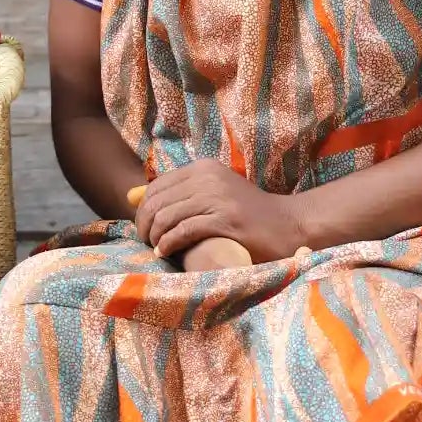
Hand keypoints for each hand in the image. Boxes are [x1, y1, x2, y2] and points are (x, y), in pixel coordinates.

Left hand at [131, 163, 308, 265]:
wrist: (289, 225)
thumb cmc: (249, 214)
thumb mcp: (213, 193)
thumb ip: (179, 193)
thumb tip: (132, 196)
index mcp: (203, 168)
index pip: (156, 187)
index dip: (142, 210)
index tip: (145, 229)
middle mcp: (208, 178)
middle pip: (157, 202)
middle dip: (144, 225)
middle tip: (146, 242)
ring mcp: (218, 199)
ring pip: (166, 217)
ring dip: (154, 237)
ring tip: (157, 249)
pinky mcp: (226, 221)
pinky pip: (184, 231)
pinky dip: (169, 244)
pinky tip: (166, 253)